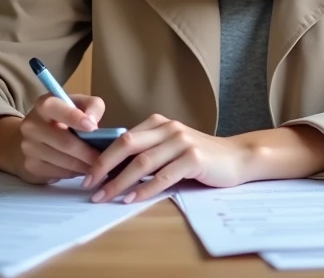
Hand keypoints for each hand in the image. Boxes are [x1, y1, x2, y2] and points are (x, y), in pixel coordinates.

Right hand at [7, 93, 106, 184]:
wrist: (31, 137)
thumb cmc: (63, 118)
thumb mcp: (78, 104)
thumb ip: (92, 106)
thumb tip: (93, 123)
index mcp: (44, 105)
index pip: (56, 108)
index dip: (75, 118)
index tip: (93, 128)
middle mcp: (32, 125)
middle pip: (65, 142)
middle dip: (88, 153)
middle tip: (105, 158)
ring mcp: (29, 147)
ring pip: (64, 161)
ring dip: (84, 166)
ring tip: (98, 166)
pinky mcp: (31, 166)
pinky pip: (59, 173)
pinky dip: (75, 173)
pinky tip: (82, 169)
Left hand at [82, 114, 250, 202]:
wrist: (237, 157)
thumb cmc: (200, 157)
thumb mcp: (170, 148)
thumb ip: (148, 152)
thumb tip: (112, 170)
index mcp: (158, 123)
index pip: (123, 137)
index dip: (102, 156)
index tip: (86, 174)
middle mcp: (168, 128)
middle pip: (127, 144)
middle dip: (104, 166)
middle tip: (89, 185)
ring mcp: (181, 142)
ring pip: (142, 162)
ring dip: (120, 182)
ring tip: (105, 197)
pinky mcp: (193, 158)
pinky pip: (163, 176)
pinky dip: (145, 189)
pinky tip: (132, 199)